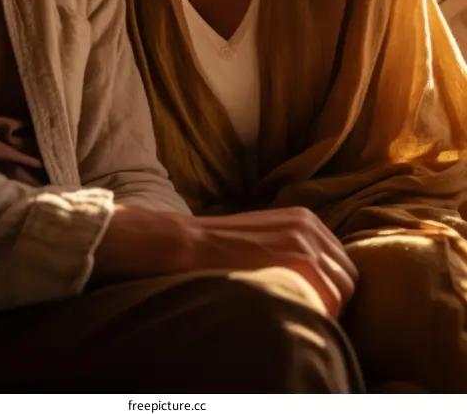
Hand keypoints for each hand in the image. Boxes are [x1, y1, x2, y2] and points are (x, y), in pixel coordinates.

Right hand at [194, 207, 357, 318]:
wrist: (193, 243)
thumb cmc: (222, 249)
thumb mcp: (265, 237)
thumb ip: (292, 249)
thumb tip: (315, 281)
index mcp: (305, 219)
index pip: (341, 263)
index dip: (333, 289)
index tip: (317, 308)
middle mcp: (311, 226)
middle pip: (348, 276)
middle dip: (337, 302)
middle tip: (314, 320)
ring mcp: (306, 241)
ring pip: (343, 290)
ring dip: (330, 311)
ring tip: (305, 322)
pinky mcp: (300, 258)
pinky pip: (331, 298)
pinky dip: (322, 314)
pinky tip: (298, 319)